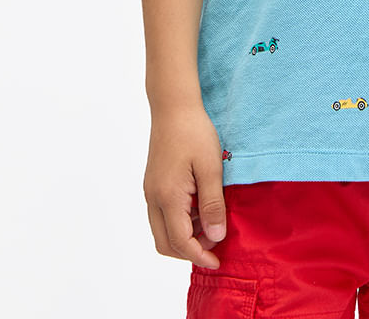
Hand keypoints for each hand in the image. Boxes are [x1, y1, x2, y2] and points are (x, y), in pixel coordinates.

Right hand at [143, 102, 226, 269]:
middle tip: (215, 241)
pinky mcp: (153, 184)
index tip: (217, 261)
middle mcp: (154, 198)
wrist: (174, 107)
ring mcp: (151, 191)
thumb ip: (212, 205)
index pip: (180, 242)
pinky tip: (199, 207)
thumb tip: (215, 236)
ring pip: (162, 230)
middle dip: (190, 251)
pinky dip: (179, 221)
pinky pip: (162, 215)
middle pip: (166, 243)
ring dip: (185, 236)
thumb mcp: (211, 169)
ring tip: (211, 221)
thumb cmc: (194, 133)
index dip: (199, 255)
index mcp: (168, 197)